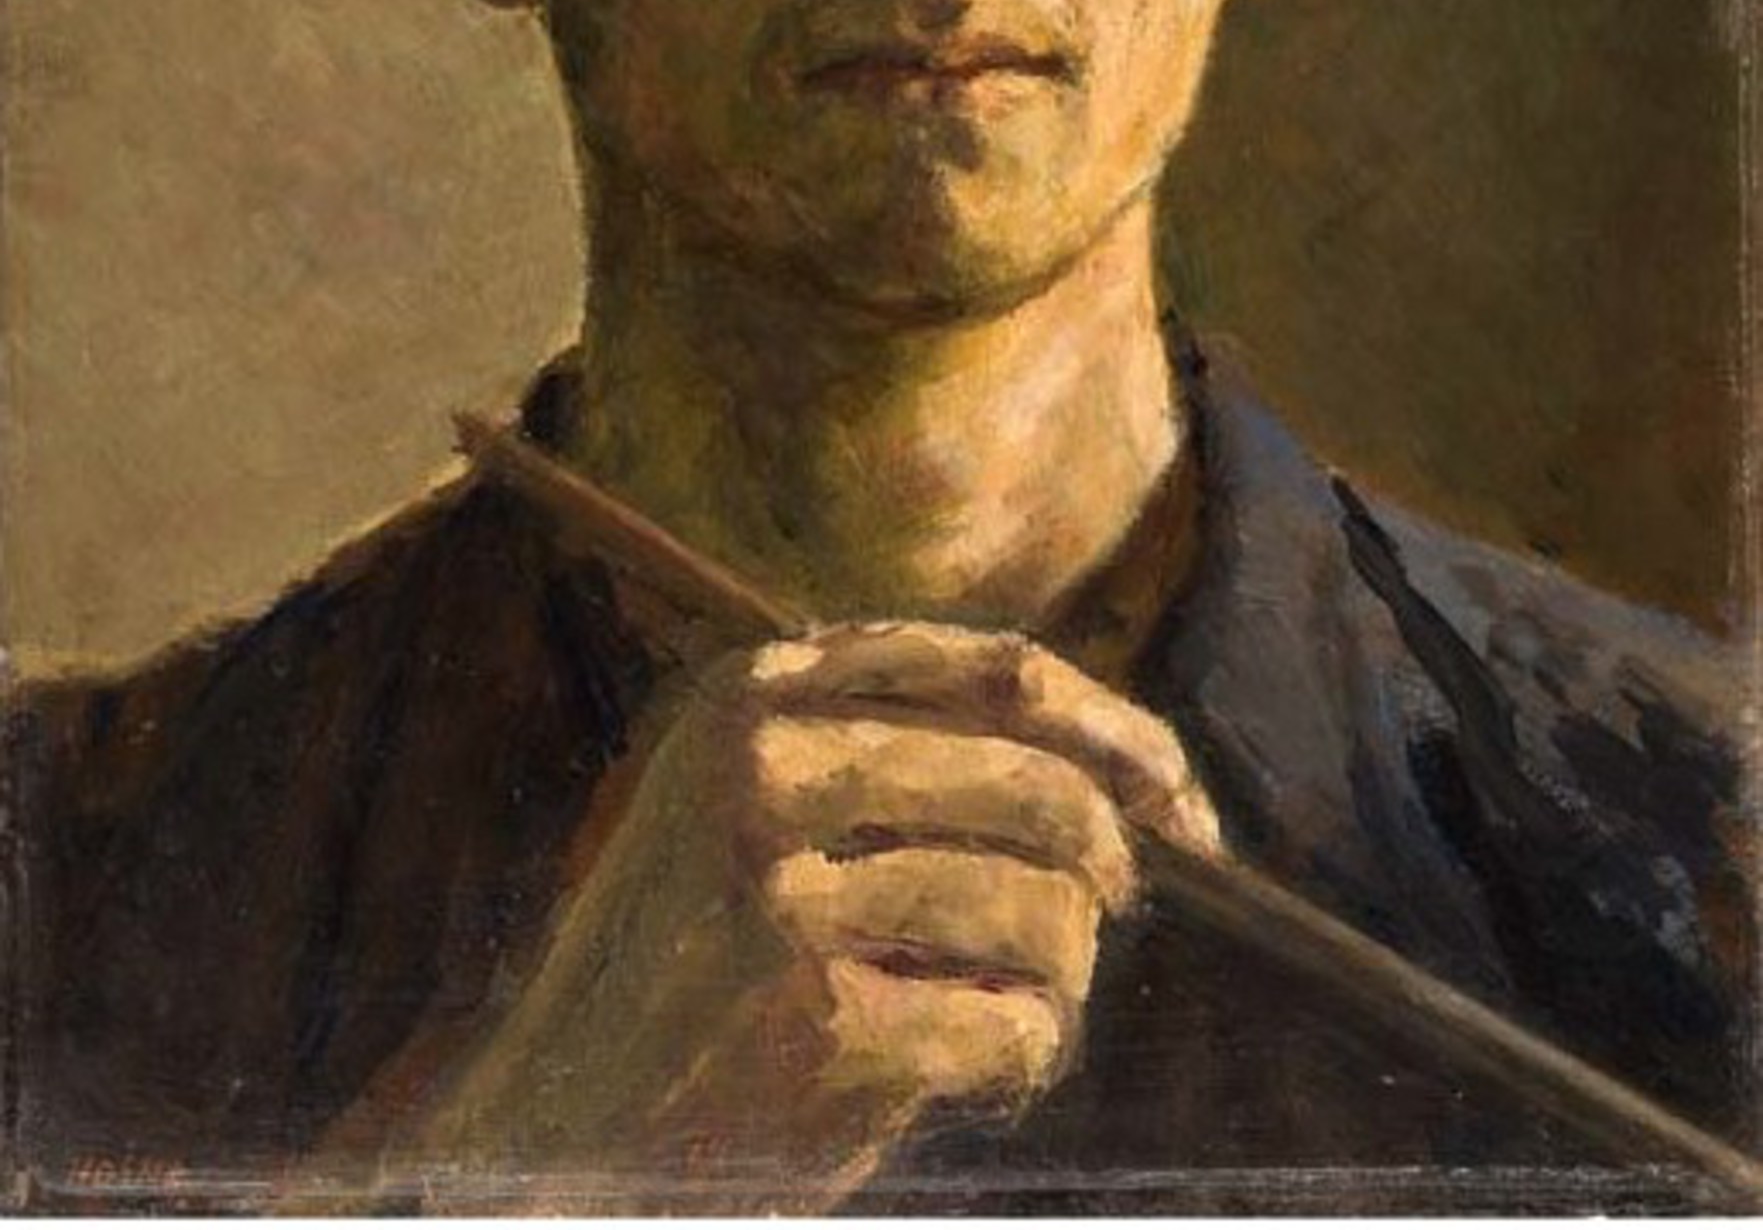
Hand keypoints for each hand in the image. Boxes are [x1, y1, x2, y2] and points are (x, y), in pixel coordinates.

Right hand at [391, 621, 1219, 1210]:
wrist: (554, 1130)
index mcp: (754, 687)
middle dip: (1109, 861)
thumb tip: (1147, 778)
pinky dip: (1027, 1058)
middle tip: (1104, 912)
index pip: (995, 667)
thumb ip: (902, 749)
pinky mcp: (815, 1029)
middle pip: (1041, 786)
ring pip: (1046, 913)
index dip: (1115, 727)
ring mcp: (779, 895)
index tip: (1181, 798)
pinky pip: (1017, 1029)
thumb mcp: (759, 799)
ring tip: (1008, 1007)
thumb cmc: (698, 964)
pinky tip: (972, 1071)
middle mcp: (760, 765)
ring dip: (1061, 978)